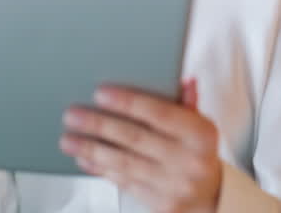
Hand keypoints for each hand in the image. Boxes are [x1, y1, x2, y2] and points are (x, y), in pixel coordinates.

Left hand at [60, 80, 221, 212]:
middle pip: (135, 138)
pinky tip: (83, 159)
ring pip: (124, 163)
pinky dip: (100, 169)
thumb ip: (186, 101)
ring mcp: (174, 185)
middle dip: (99, 125)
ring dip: (91, 150)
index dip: (128, 102)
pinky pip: (124, 183)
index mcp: (200, 134)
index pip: (159, 113)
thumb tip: (182, 79)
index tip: (100, 93)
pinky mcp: (161, 204)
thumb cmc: (198, 150)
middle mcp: (189, 160)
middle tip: (72, 115)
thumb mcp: (199, 123)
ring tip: (68, 139)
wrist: (212, 195)